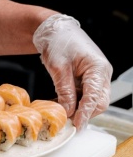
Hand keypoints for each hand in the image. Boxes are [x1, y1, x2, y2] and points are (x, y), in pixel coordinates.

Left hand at [33, 14, 112, 129]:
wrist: (55, 31)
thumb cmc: (58, 42)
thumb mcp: (58, 67)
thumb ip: (64, 90)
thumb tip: (68, 111)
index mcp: (98, 68)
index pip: (95, 97)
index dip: (85, 113)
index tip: (77, 125)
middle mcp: (101, 74)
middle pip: (99, 102)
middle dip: (84, 114)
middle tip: (67, 122)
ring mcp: (96, 78)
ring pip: (92, 101)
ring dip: (78, 109)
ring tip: (61, 112)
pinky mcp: (87, 80)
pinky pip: (84, 96)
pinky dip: (74, 103)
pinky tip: (61, 103)